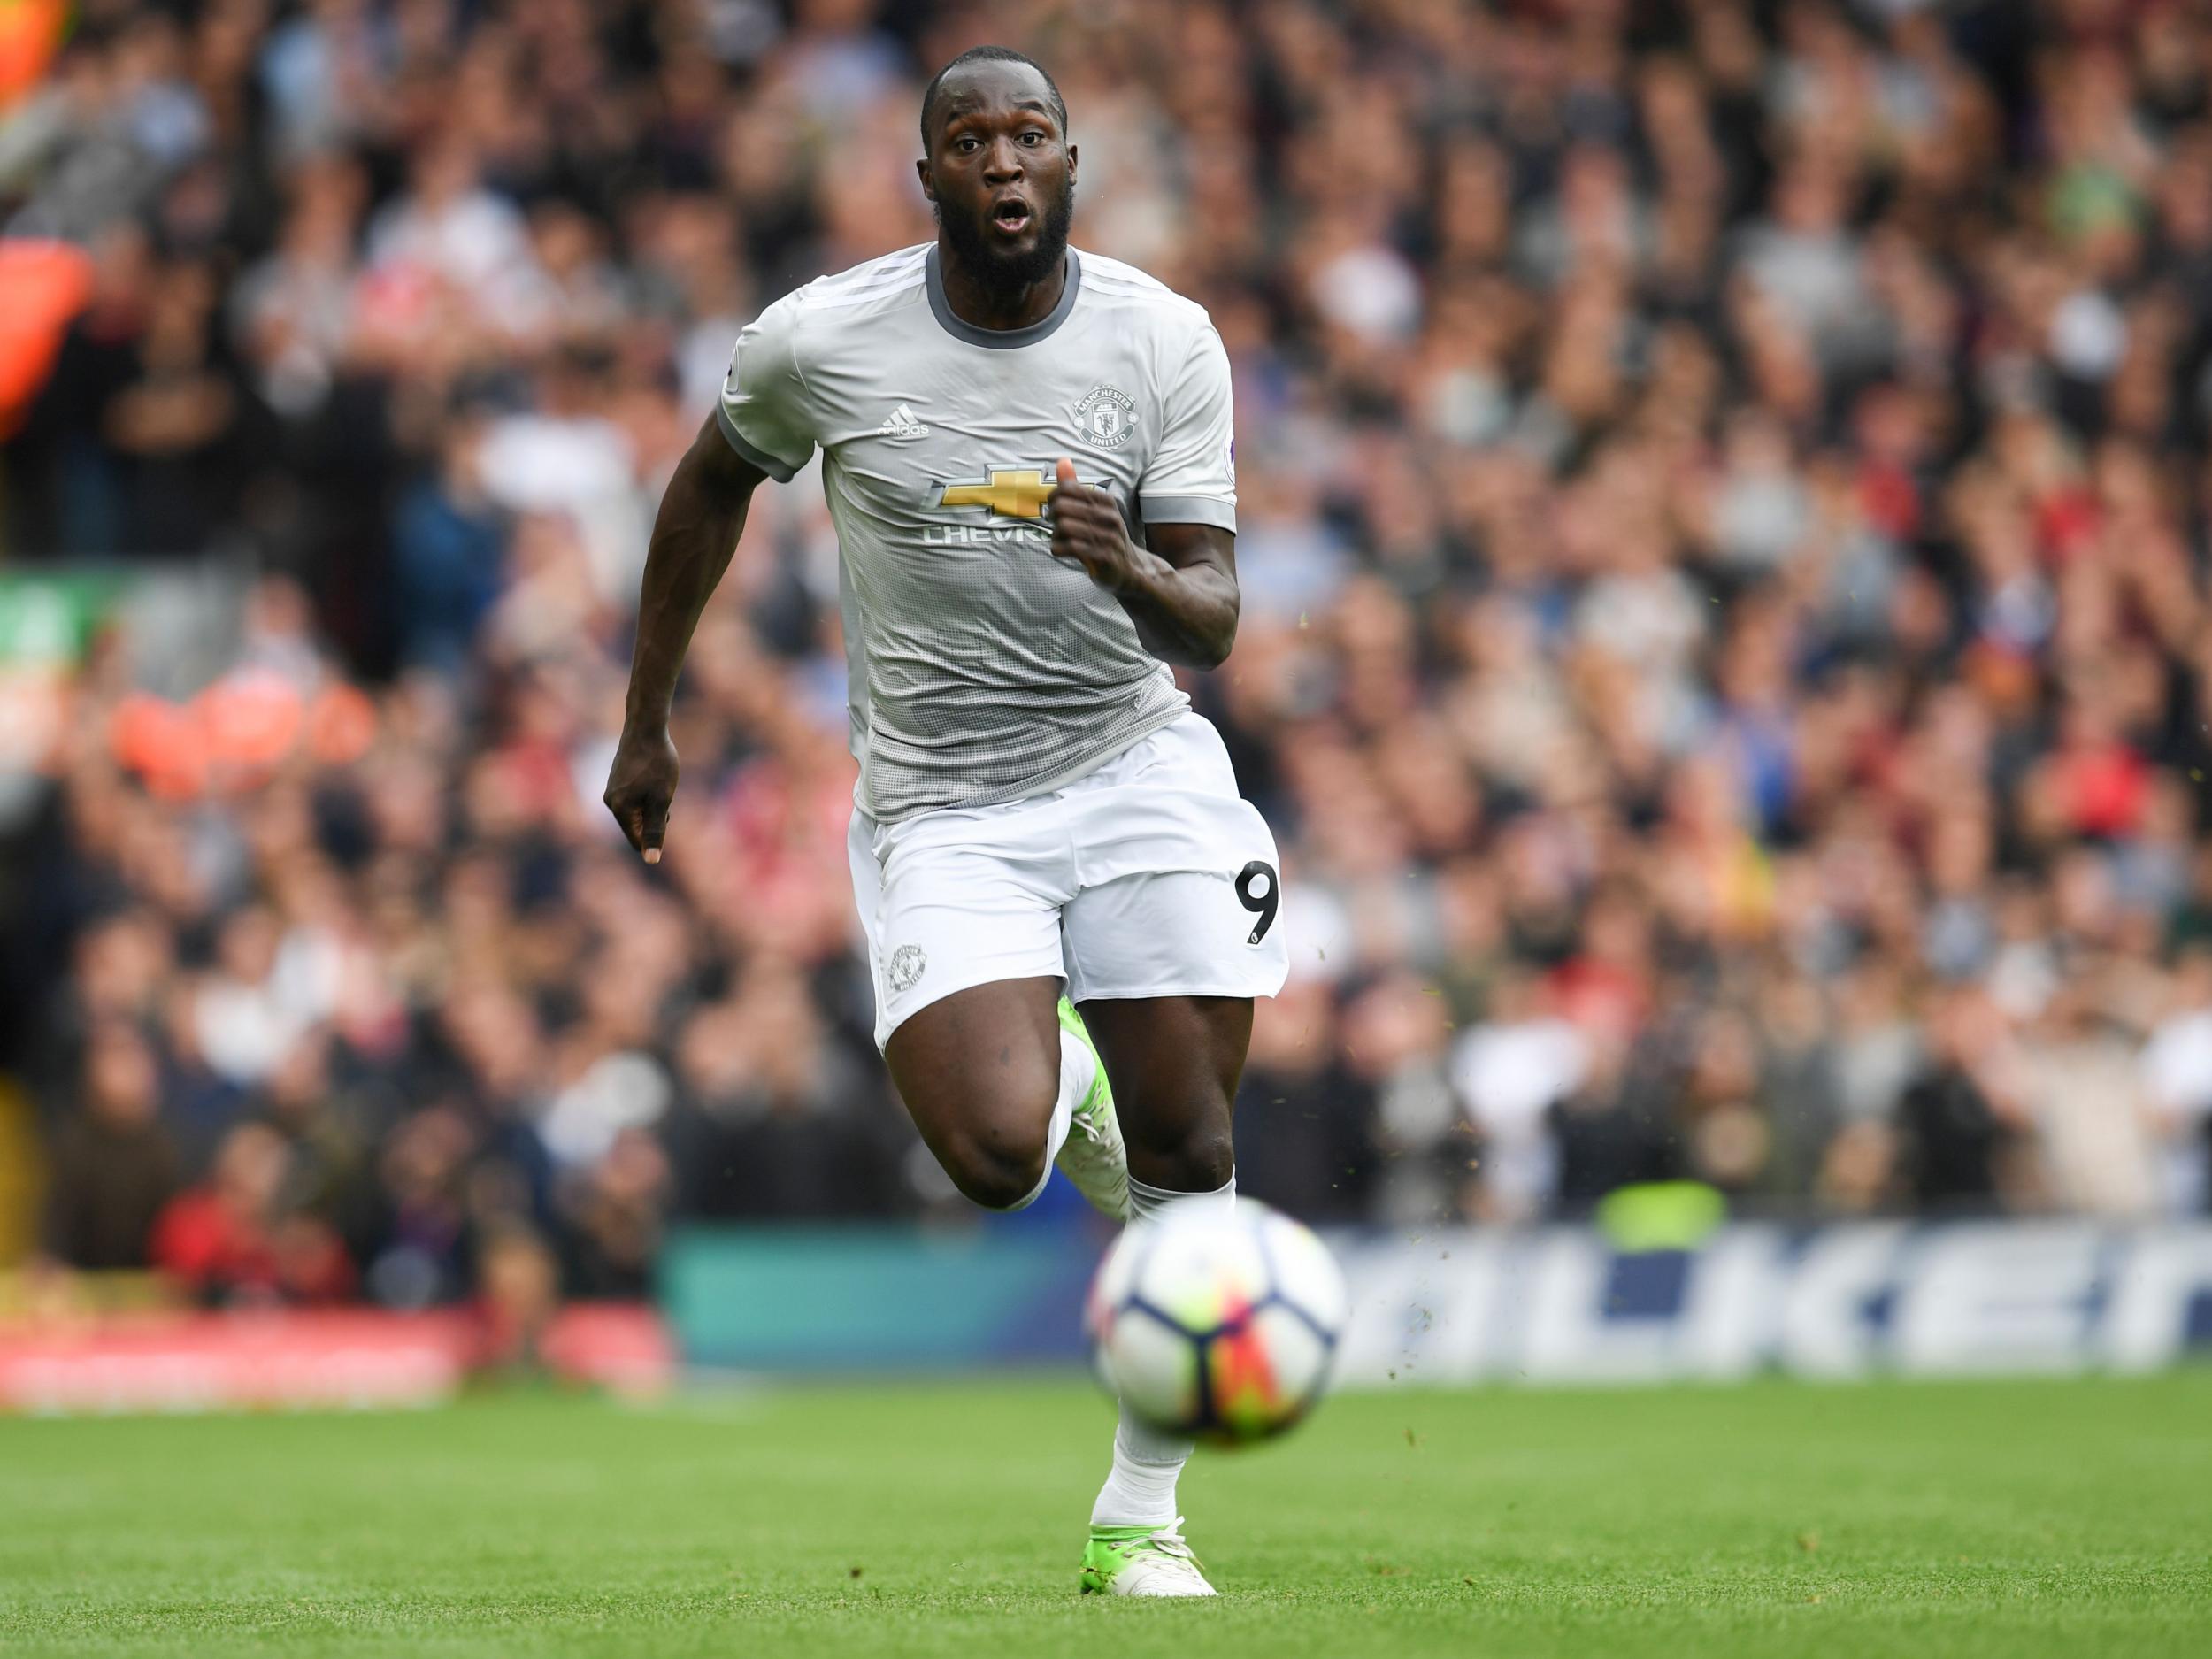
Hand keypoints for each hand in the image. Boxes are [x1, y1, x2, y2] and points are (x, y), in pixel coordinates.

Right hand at [604, 724, 679, 862]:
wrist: (646, 727)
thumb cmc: (657, 763)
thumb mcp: (661, 800)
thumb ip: (655, 830)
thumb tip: (651, 860)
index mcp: (619, 809)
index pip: (637, 840)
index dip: (657, 836)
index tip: (668, 813)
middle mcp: (610, 801)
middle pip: (637, 826)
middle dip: (655, 818)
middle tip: (664, 794)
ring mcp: (611, 790)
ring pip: (637, 811)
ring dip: (653, 805)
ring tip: (659, 782)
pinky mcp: (616, 780)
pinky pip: (634, 798)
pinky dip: (647, 794)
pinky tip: (654, 775)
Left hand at [1049, 457, 1143, 592]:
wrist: (1129, 569)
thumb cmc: (1105, 536)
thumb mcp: (1094, 509)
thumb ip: (1075, 487)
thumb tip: (1062, 460)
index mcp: (1106, 501)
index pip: (1067, 488)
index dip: (1053, 497)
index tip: (1054, 507)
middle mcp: (1109, 516)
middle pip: (1062, 507)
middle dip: (1052, 516)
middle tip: (1055, 524)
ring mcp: (1107, 537)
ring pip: (1063, 527)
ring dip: (1055, 535)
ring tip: (1060, 539)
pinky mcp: (1102, 557)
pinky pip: (1069, 547)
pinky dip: (1058, 549)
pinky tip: (1062, 550)